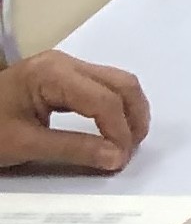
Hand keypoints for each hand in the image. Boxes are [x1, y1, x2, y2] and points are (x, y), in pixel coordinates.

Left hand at [0, 51, 148, 173]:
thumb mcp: (25, 144)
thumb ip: (74, 149)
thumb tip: (116, 157)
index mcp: (52, 74)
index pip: (104, 100)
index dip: (119, 132)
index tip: (119, 161)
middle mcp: (64, 62)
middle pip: (121, 84)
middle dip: (133, 119)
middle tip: (129, 151)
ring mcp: (65, 66)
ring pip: (117, 83)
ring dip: (129, 113)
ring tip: (124, 143)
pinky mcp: (64, 76)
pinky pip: (103, 87)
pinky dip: (115, 108)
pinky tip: (111, 130)